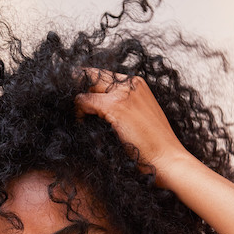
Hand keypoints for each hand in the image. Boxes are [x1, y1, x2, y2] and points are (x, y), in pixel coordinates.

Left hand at [75, 69, 191, 186]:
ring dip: (77, 100)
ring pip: (87, 85)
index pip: (105, 75)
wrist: (167, 159)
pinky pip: (85, 101)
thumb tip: (98, 110)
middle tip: (66, 101)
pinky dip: (78, 111)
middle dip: (78, 86)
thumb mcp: (140, 119)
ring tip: (76, 115)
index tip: (78, 97)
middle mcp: (131, 83)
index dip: (88, 84)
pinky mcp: (115, 107)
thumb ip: (125, 109)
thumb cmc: (154, 147)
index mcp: (138, 84)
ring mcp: (123, 93)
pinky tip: (79, 122)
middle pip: (94, 75)